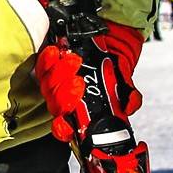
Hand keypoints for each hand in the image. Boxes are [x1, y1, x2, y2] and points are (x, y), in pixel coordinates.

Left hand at [34, 22, 144, 143]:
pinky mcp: (49, 66)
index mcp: (80, 113)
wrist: (112, 44)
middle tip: (79, 83)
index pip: (65, 128)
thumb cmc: (115, 70)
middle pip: (55, 105)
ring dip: (59, 74)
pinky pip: (42, 66)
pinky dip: (47, 59)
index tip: (64, 123)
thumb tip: (129, 107)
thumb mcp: (126, 85)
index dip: (62, 128)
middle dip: (64, 96)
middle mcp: (64, 101)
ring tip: (74, 61)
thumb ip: (130, 97)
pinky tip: (55, 52)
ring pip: (48, 86)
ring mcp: (55, 84)